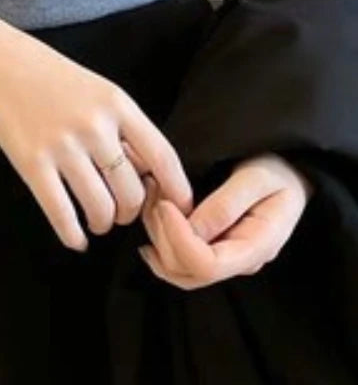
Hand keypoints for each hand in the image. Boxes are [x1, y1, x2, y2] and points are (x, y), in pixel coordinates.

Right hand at [0, 5, 194, 251]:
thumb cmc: (44, 71)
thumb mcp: (95, 87)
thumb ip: (120, 124)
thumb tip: (145, 172)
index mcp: (117, 103)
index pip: (162, 156)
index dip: (176, 190)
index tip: (179, 208)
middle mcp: (95, 126)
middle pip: (132, 192)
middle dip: (131, 212)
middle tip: (121, 212)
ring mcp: (62, 146)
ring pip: (102, 209)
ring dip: (103, 223)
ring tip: (97, 221)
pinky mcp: (31, 164)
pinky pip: (62, 215)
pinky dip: (73, 235)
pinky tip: (76, 237)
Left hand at [137, 151, 314, 289]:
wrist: (289, 172)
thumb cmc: (277, 170)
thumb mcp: (256, 178)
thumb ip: (226, 205)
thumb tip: (192, 230)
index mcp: (257, 247)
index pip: (207, 265)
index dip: (178, 239)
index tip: (165, 204)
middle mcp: (240, 261)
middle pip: (188, 272)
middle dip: (163, 236)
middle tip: (155, 193)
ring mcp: (226, 259)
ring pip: (177, 269)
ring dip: (157, 236)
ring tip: (154, 196)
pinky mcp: (212, 250)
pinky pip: (178, 259)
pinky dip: (160, 237)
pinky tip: (156, 212)